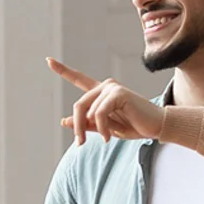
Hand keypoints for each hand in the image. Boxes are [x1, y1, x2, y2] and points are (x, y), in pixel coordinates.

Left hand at [47, 59, 164, 144]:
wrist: (154, 126)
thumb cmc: (133, 126)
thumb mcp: (105, 128)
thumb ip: (86, 124)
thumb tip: (64, 120)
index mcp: (100, 93)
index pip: (78, 79)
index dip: (63, 70)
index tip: (48, 60)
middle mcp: (105, 86)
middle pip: (78, 106)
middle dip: (77, 127)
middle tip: (80, 143)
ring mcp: (111, 88)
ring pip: (87, 112)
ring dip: (94, 130)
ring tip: (108, 138)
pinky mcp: (118, 93)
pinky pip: (99, 114)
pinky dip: (102, 128)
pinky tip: (110, 136)